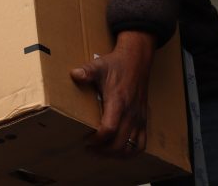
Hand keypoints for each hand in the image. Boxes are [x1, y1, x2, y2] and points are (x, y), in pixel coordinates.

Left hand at [70, 30, 155, 156]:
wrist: (136, 62)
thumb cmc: (116, 65)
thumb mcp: (98, 66)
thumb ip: (87, 71)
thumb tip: (74, 74)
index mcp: (118, 102)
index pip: (109, 129)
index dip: (97, 140)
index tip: (85, 140)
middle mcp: (131, 113)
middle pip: (120, 143)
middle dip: (103, 151)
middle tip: (89, 149)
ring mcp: (139, 118)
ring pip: (131, 147)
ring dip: (116, 154)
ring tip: (101, 153)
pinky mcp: (143, 120)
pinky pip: (141, 144)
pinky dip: (131, 152)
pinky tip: (119, 151)